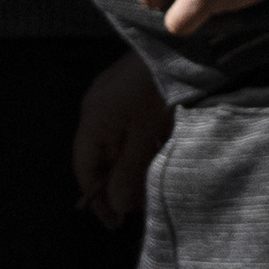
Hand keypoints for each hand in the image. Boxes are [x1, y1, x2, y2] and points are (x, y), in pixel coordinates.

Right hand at [72, 58, 173, 229]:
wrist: (183, 45)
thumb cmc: (158, 89)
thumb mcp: (145, 134)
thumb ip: (128, 171)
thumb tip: (115, 206)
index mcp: (93, 120)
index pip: (85, 169)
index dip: (97, 199)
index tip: (114, 223)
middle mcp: (98, 110)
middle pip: (101, 159)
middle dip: (117, 186)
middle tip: (138, 211)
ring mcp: (115, 100)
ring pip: (118, 146)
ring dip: (131, 170)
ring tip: (150, 192)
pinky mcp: (133, 95)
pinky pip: (130, 131)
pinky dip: (141, 150)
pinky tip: (159, 162)